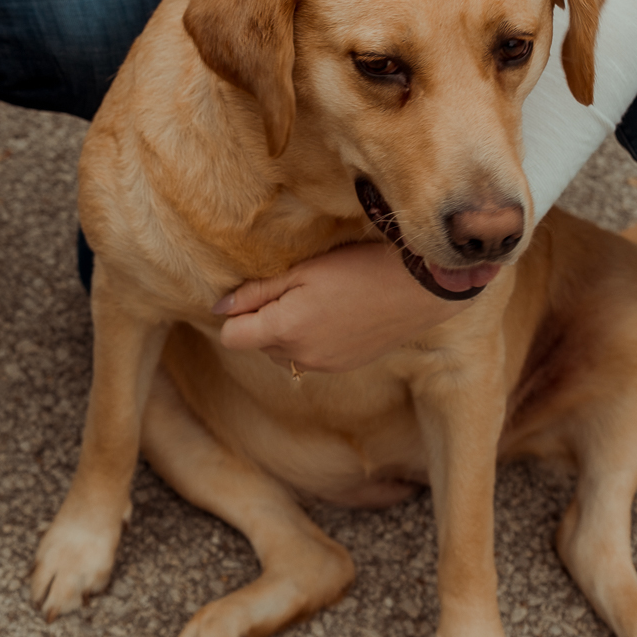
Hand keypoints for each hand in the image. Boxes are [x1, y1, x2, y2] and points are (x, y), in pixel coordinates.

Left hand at [216, 242, 470, 373]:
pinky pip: (309, 359)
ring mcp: (324, 366)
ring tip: (313, 303)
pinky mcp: (343, 367)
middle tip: (292, 291)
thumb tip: (219, 308)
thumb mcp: (303, 272)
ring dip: (285, 334)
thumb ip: (257, 292)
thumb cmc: (359, 269)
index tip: (254, 294)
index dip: (236, 315)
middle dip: (262, 322)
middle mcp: (301, 356)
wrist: (417, 289)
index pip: (232, 338)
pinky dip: (310, 341)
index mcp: (285, 330)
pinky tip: (332, 316)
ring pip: (282, 354)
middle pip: (257, 346)